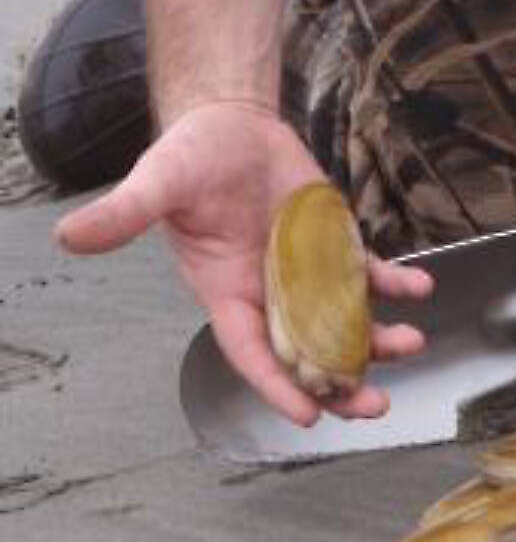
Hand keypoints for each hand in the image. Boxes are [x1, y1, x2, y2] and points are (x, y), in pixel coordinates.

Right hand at [54, 102, 432, 426]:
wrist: (231, 125)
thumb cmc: (191, 157)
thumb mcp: (158, 183)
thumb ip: (125, 214)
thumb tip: (69, 236)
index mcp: (228, 293)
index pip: (252, 352)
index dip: (277, 386)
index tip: (307, 416)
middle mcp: (273, 294)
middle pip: (309, 354)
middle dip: (341, 383)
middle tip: (372, 406)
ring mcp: (310, 275)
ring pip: (349, 323)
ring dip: (380, 339)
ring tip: (410, 343)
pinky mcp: (338, 249)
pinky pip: (373, 275)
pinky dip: (398, 284)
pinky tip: (420, 288)